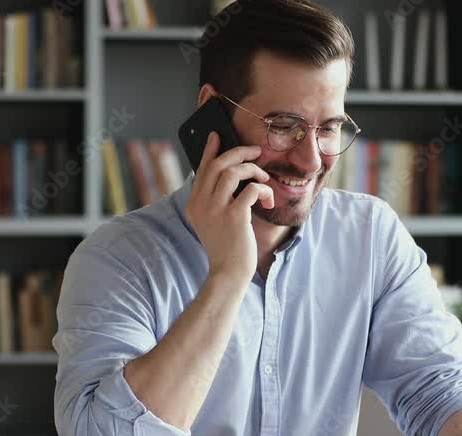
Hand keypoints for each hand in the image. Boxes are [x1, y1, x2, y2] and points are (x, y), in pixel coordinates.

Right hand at [184, 132, 273, 282]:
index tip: (217, 135)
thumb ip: (216, 201)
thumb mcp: (213, 222)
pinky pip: (251, 189)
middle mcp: (201, 205)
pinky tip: (268, 198)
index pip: (201, 170)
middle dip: (239, 153)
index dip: (210, 150)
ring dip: (253, 170)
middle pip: (217, 165)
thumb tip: (232, 175)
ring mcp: (216, 210)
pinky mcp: (234, 217)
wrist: (229, 273)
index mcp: (193, 205)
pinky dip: (263, 189)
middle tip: (255, 151)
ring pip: (232, 172)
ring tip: (264, 178)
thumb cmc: (227, 247)